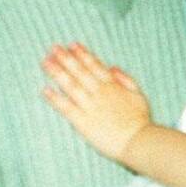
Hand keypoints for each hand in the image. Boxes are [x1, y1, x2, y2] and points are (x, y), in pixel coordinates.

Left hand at [42, 43, 151, 162]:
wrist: (138, 142)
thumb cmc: (141, 121)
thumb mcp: (138, 95)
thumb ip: (126, 79)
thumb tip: (112, 67)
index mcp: (113, 86)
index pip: (95, 65)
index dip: (82, 54)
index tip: (72, 44)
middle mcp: (99, 93)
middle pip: (80, 71)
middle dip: (66, 58)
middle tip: (54, 47)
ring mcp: (90, 106)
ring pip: (71, 85)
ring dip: (57, 72)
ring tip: (46, 61)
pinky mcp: (83, 122)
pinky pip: (66, 108)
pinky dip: (55, 98)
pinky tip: (45, 90)